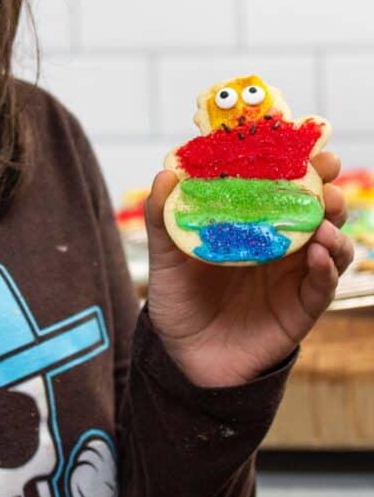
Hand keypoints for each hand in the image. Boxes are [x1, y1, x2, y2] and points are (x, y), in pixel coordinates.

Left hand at [144, 152, 354, 387]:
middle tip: (326, 168)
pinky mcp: (302, 308)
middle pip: (316, 207)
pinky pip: (324, 284)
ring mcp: (295, 274)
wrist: (184, 357)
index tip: (303, 139)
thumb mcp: (165, 256)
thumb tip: (165, 174)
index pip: (281, 185)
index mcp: (253, 223)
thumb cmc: (179, 300)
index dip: (297, 161)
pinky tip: (319, 253)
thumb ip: (162, 217)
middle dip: (326, 184)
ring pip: (331, 241)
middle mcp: (281, 244)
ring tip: (325, 212)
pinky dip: (327, 266)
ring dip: (334, 223)